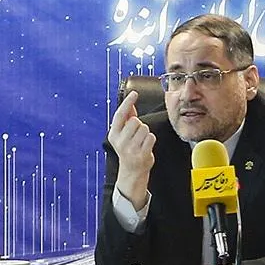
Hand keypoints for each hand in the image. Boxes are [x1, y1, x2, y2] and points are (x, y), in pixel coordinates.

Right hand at [106, 90, 155, 209]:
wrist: (131, 171)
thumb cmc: (128, 149)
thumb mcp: (123, 134)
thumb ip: (127, 118)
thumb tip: (130, 102)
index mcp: (113, 134)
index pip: (120, 115)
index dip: (128, 102)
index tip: (134, 93)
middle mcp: (120, 141)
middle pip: (135, 121)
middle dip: (139, 125)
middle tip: (136, 135)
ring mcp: (131, 149)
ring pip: (145, 128)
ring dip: (145, 133)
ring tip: (141, 142)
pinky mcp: (142, 154)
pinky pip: (151, 137)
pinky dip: (150, 140)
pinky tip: (145, 146)